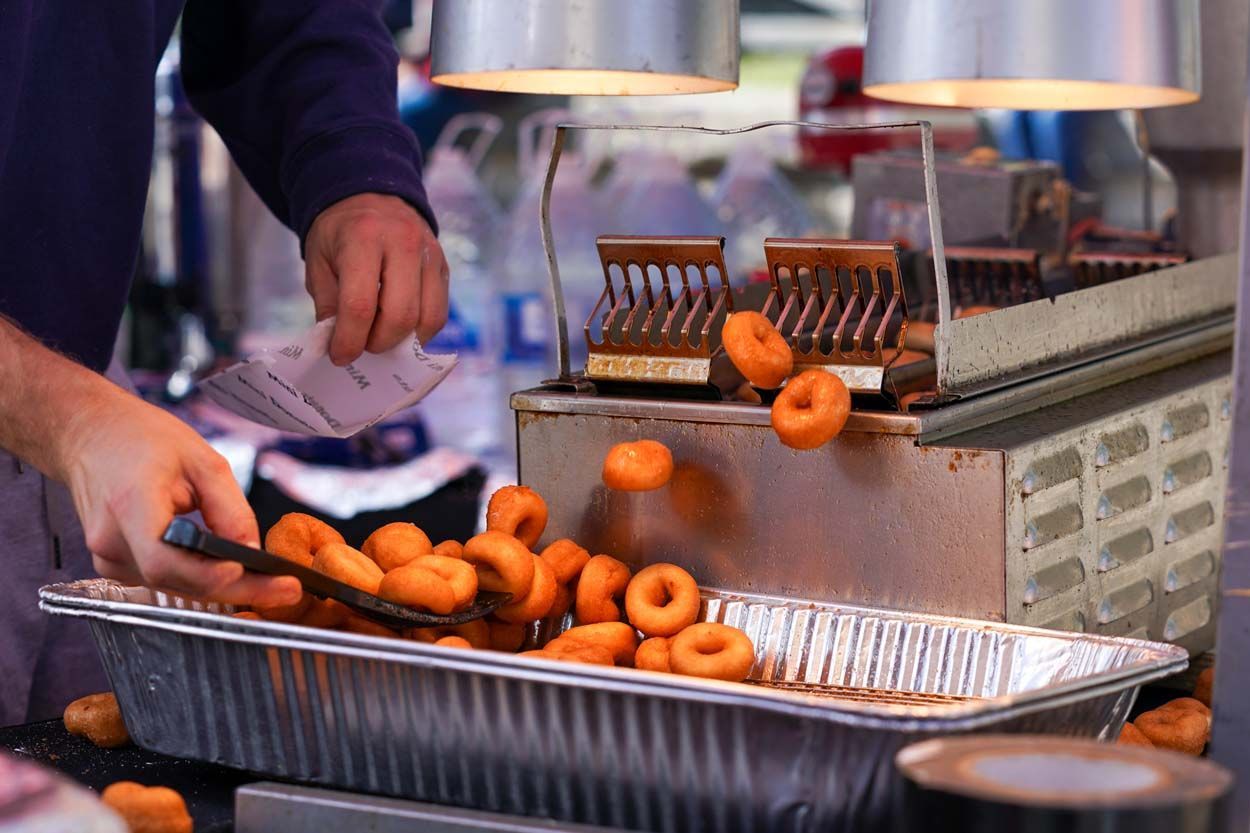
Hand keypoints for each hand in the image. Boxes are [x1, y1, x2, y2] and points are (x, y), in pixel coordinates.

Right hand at [58, 384, 301, 606]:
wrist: (92, 435)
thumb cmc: (142, 440)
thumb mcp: (202, 460)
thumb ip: (230, 509)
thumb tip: (253, 551)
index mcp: (129, 505)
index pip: (164, 559)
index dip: (205, 573)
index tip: (246, 571)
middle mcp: (111, 540)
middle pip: (177, 580)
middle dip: (237, 588)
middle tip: (288, 590)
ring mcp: (109, 558)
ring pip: (175, 586)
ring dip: (223, 587)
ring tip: (273, 584)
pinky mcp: (116, 564)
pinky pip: (166, 579)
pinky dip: (201, 577)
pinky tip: (234, 572)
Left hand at [304, 193, 448, 365]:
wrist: (370, 194)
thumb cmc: (339, 232)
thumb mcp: (318, 262)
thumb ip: (328, 304)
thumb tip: (339, 345)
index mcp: (363, 238)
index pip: (360, 304)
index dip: (350, 339)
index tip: (340, 355)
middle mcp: (403, 242)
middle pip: (400, 314)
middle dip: (378, 342)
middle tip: (362, 345)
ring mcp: (430, 254)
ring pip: (426, 318)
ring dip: (402, 341)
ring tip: (380, 337)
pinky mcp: (443, 266)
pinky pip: (439, 313)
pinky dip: (420, 331)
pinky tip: (400, 330)